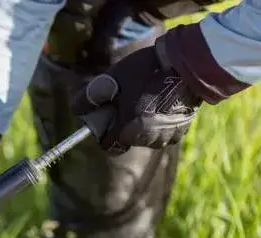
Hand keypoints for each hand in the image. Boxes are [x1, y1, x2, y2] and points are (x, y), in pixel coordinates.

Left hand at [72, 42, 201, 154]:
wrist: (189, 63)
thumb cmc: (147, 69)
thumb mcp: (113, 77)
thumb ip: (91, 96)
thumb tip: (76, 109)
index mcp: (128, 129)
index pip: (107, 145)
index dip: (103, 131)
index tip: (108, 116)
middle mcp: (148, 139)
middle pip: (126, 141)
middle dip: (123, 127)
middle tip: (128, 104)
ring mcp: (166, 137)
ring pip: (144, 139)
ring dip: (141, 127)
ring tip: (145, 102)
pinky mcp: (181, 131)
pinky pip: (162, 135)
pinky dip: (158, 125)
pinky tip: (160, 105)